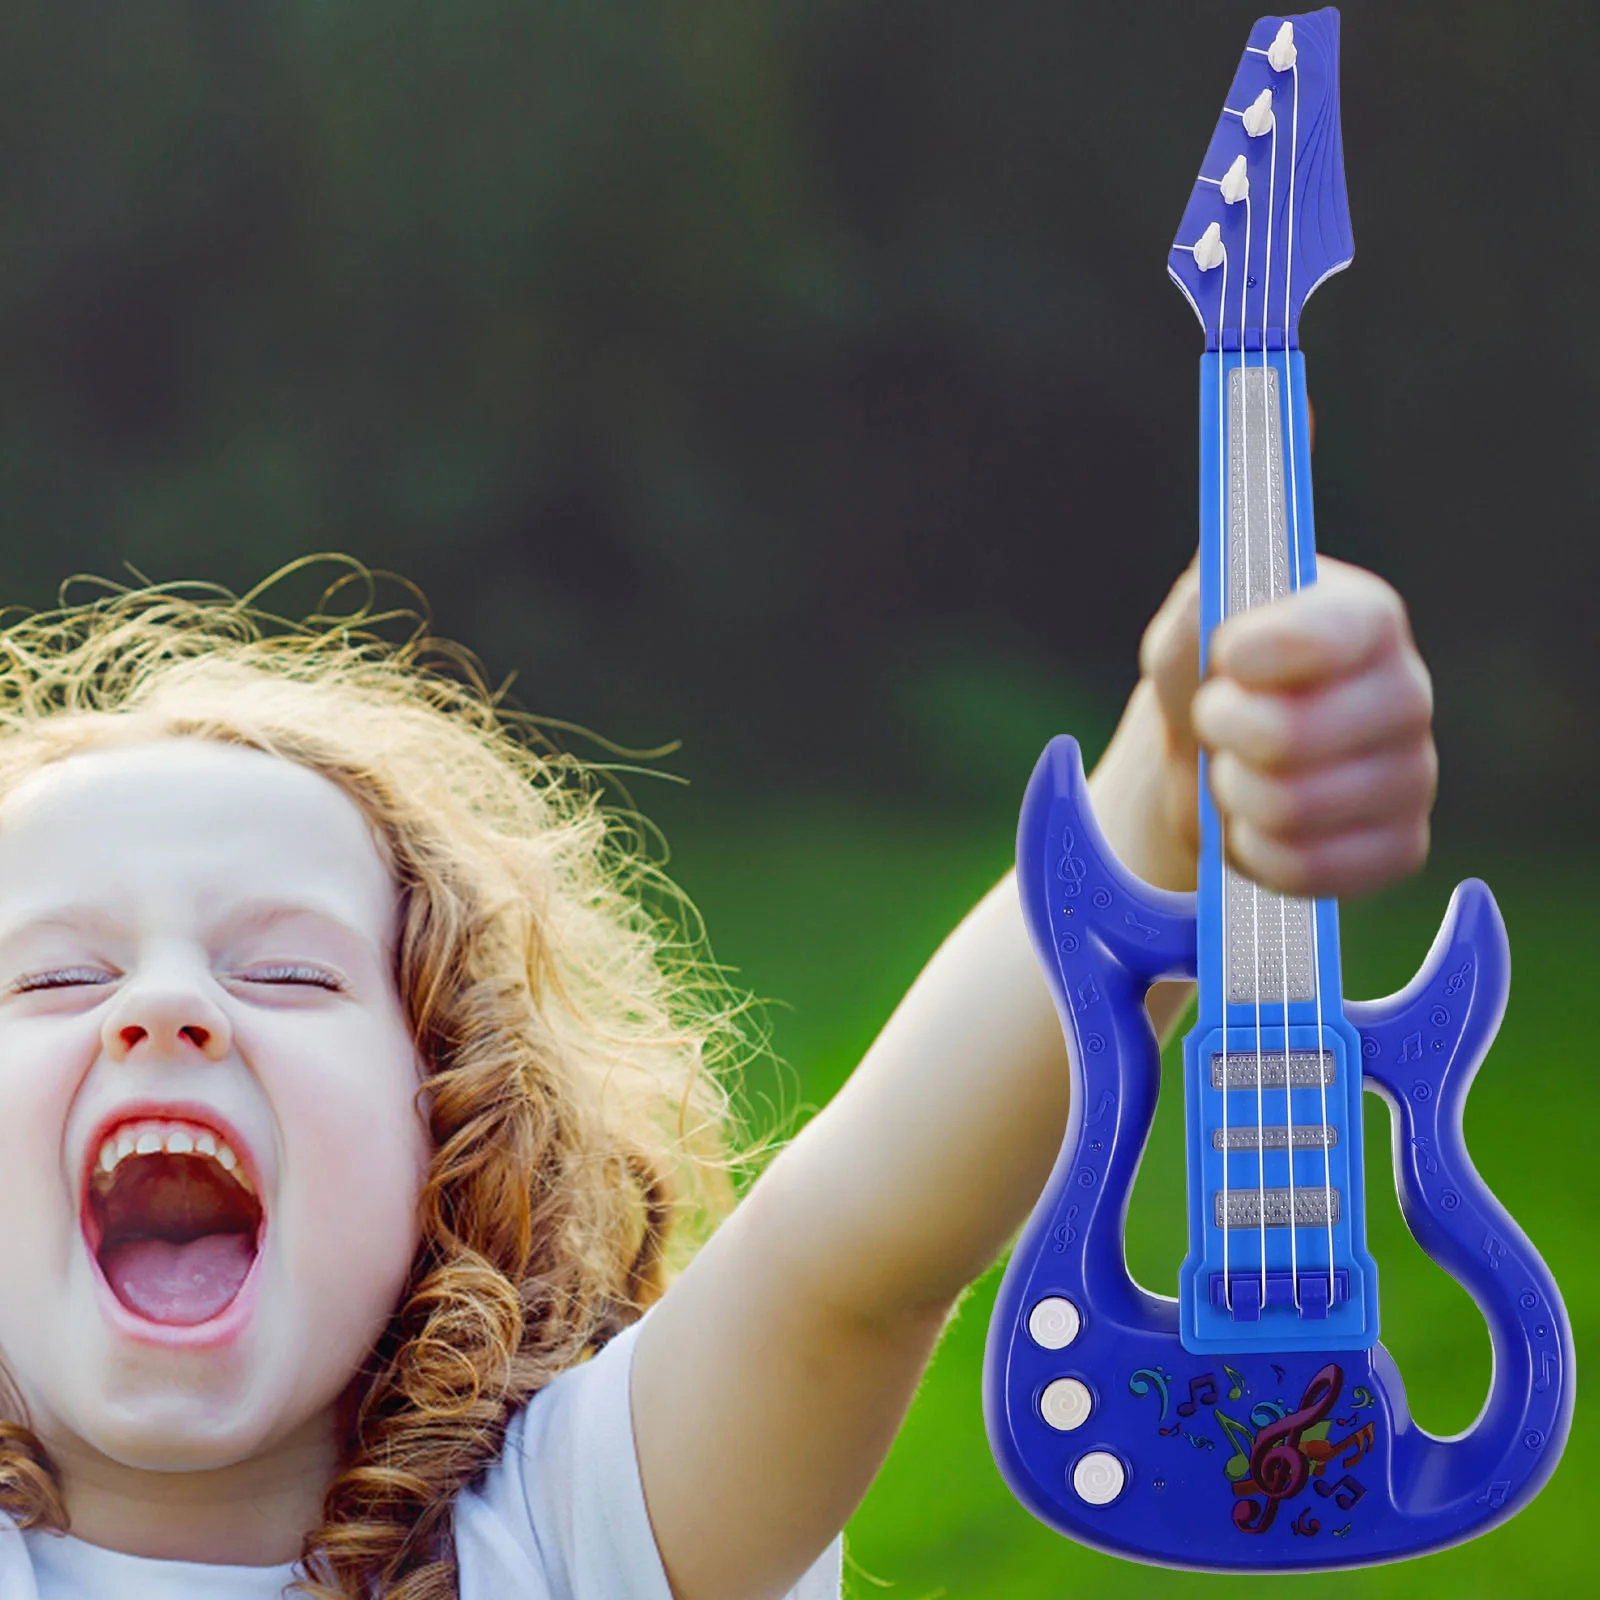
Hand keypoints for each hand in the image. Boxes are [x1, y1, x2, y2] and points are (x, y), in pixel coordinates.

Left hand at [1138, 553, 1436, 898]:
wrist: (1213, 764)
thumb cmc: (1207, 679)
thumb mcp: (1189, 629)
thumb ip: (1201, 607)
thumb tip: (1222, 612)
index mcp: (1364, 619)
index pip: (1330, 634)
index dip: (1264, 653)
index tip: (1227, 658)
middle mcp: (1405, 693)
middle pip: (1291, 736)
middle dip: (1224, 733)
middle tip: (1212, 722)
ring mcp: (1411, 776)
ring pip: (1291, 808)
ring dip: (1230, 795)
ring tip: (1228, 772)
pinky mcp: (1400, 848)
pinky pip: (1306, 868)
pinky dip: (1253, 852)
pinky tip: (1252, 824)